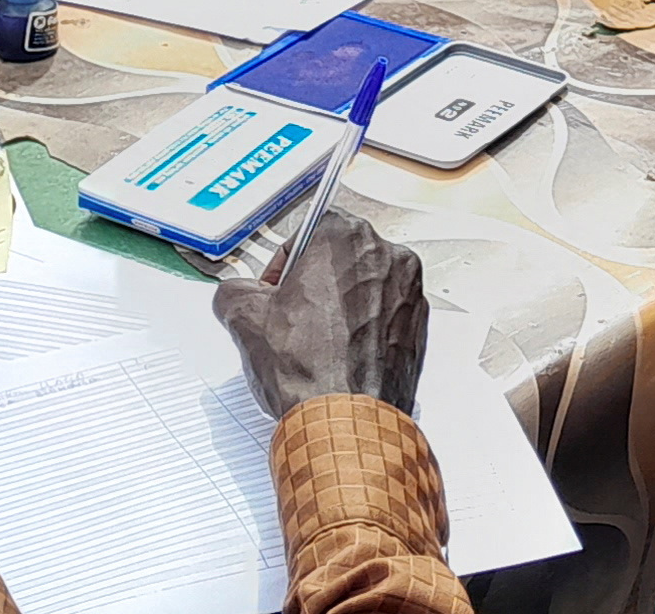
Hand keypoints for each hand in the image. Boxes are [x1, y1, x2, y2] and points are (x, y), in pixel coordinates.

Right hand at [214, 211, 426, 417]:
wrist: (345, 422)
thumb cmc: (307, 368)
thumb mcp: (243, 317)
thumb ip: (234, 290)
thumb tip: (237, 294)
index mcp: (345, 236)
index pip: (306, 232)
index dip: (283, 266)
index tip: (275, 290)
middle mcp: (386, 255)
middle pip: (340, 259)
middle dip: (314, 284)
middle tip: (293, 318)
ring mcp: (409, 291)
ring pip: (365, 287)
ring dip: (341, 307)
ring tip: (317, 342)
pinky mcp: (420, 326)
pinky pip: (385, 316)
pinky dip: (365, 329)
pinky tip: (341, 356)